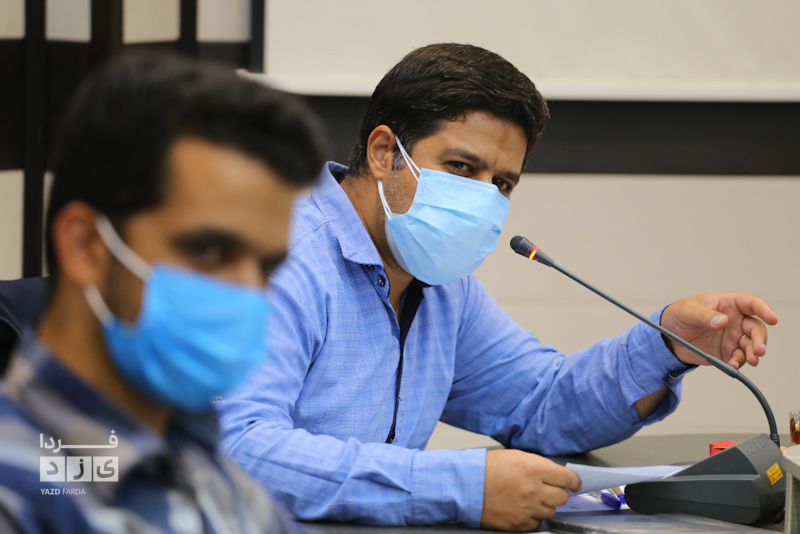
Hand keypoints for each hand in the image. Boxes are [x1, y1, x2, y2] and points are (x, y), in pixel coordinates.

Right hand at [481, 449, 580, 530]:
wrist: (466, 486)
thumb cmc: (487, 468)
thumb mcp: (515, 456)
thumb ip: (539, 464)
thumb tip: (556, 474)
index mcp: (533, 469)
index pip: (567, 479)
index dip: (574, 482)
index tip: (574, 484)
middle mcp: (533, 490)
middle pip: (562, 497)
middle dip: (557, 493)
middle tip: (546, 489)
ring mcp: (527, 508)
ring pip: (551, 511)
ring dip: (544, 505)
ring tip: (529, 498)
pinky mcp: (519, 523)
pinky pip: (538, 522)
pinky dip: (533, 516)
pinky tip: (522, 507)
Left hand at [660, 293, 777, 368]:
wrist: (667, 337)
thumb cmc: (678, 315)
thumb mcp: (687, 311)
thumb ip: (704, 315)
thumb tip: (724, 321)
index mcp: (728, 304)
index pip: (752, 304)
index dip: (764, 310)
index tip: (772, 319)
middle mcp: (735, 321)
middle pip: (756, 328)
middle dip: (760, 339)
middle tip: (759, 350)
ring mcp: (732, 337)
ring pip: (751, 345)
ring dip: (753, 353)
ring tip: (750, 360)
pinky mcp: (726, 352)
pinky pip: (739, 358)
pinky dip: (738, 362)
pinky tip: (732, 365)